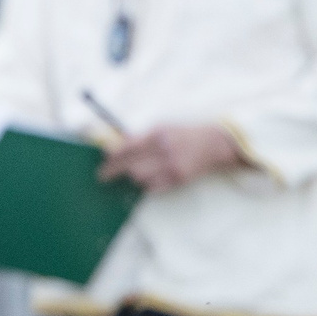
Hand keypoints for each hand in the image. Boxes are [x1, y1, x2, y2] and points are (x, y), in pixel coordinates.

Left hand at [98, 123, 241, 191]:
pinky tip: (149, 179)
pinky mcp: (178, 179)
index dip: (112, 156)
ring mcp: (172, 165)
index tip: (103, 161)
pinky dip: (147, 184)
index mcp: (158, 133)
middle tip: (102, 176)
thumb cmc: (183, 135)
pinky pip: (152, 187)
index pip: (127, 147)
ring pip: (139, 178)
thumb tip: (115, 147)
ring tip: (136, 172)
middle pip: (130, 165)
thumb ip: (140, 137)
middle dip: (113, 171)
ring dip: (134, 176)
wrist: (214, 144)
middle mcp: (164, 149)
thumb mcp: (162, 128)